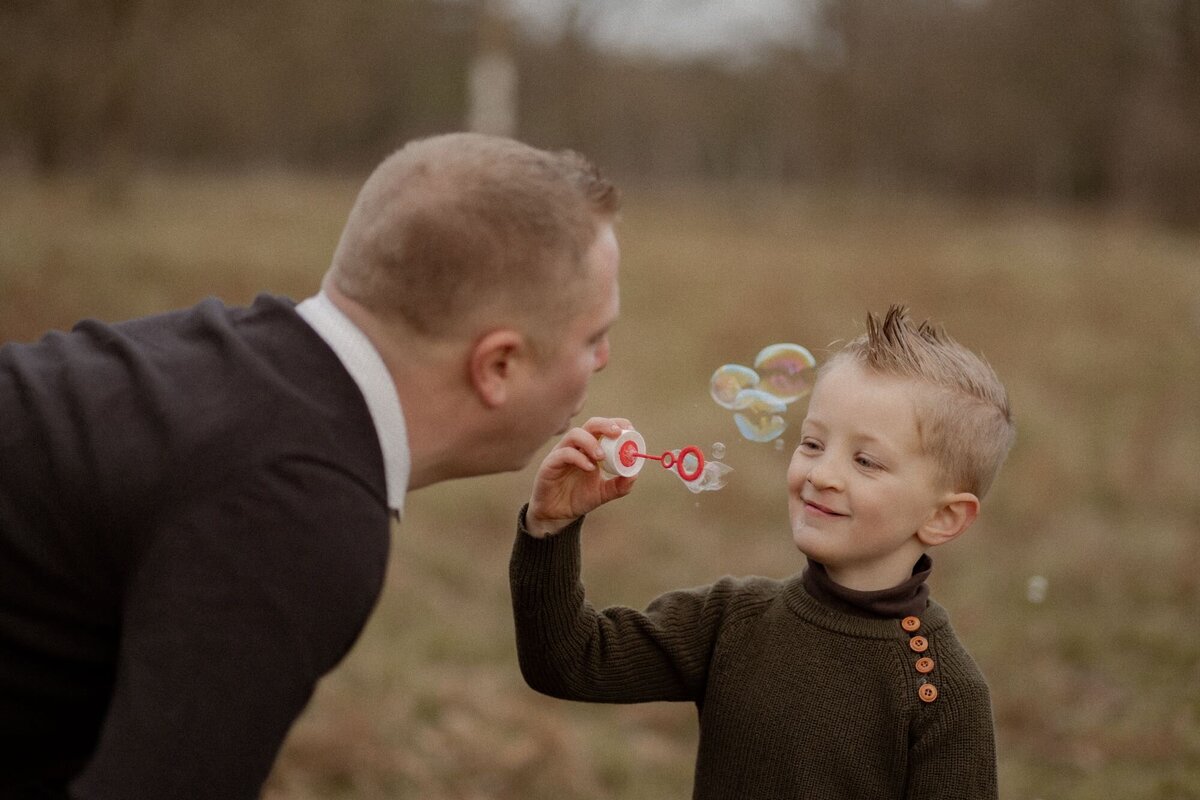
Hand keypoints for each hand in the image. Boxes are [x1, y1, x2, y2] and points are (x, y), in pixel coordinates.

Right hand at [525, 417, 637, 536]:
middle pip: (591, 425)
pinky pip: (563, 454)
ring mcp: (562, 453)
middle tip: (618, 434)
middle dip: (605, 425)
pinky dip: (578, 458)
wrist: (558, 514)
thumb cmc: (580, 497)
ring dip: (591, 442)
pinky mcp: (550, 464)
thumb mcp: (604, 492)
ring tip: (602, 456)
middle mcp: (577, 446)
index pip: (604, 428)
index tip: (630, 430)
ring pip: (575, 434)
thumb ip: (620, 485)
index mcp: (591, 448)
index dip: (617, 424)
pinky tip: (589, 468)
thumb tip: (634, 475)